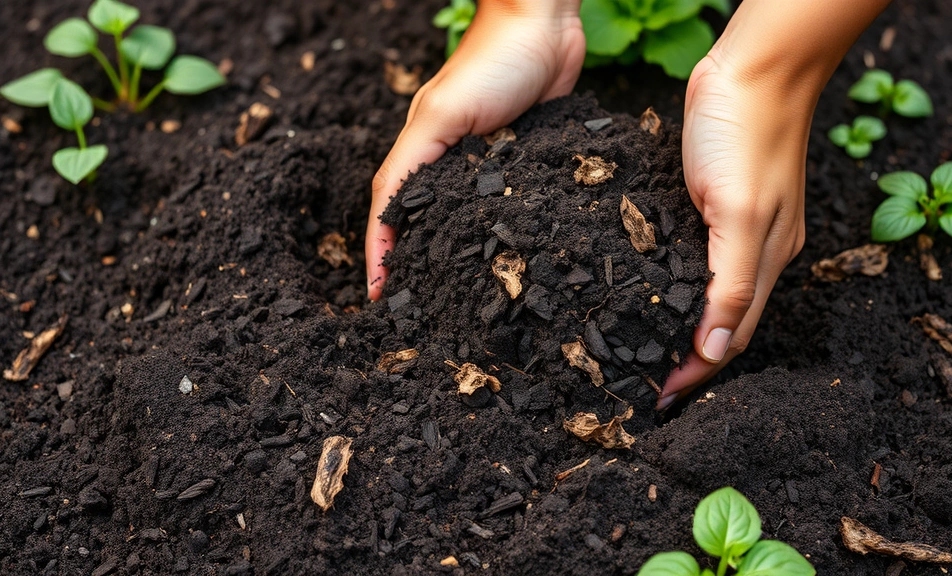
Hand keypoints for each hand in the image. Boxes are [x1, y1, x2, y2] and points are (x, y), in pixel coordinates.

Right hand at [366, 1, 584, 299]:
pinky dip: (505, 229)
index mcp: (420, 151)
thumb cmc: (492, 64)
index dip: (382, 256)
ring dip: (461, 254)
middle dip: (419, 263)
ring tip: (458, 297)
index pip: (391, 212)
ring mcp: (488, 163)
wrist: (546, 27)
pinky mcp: (524, 161)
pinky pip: (510, 204)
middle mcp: (450, 162)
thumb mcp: (441, 117)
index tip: (378, 298)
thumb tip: (388, 225)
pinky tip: (509, 256)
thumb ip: (412, 167)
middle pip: (427, 221)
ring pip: (469, 219)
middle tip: (419, 309)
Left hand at [656, 52, 812, 409]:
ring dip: (681, 327)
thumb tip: (717, 353)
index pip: (730, 338)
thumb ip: (730, 286)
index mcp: (766, 261)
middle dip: (688, 360)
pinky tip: (651, 292)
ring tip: (644, 350)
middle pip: (722, 325)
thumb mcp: (736, 214)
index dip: (696, 372)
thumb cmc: (746, 132)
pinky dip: (676, 287)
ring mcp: (738, 228)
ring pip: (710, 296)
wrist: (753, 68)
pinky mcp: (717, 205)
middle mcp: (757, 252)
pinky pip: (697, 261)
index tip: (659, 399)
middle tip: (646, 385)